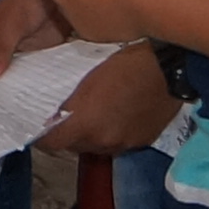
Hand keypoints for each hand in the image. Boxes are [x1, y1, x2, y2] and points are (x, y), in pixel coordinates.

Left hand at [42, 41, 179, 157]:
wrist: (169, 65)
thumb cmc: (125, 61)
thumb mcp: (85, 75)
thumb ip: (67, 101)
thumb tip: (53, 114)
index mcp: (84, 123)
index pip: (51, 144)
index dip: (41, 137)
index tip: (39, 128)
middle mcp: (103, 140)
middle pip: (73, 147)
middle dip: (67, 134)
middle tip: (66, 116)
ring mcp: (125, 143)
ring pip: (97, 146)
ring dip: (91, 135)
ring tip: (93, 115)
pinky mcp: (143, 140)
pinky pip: (119, 143)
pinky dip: (113, 133)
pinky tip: (116, 115)